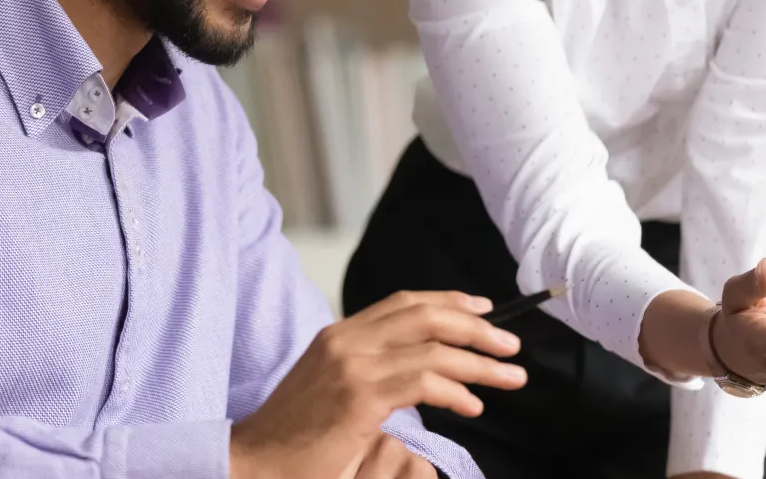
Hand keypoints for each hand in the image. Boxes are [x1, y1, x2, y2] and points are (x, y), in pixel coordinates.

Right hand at [230, 290, 525, 478]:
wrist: (255, 464)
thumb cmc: (295, 440)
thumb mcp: (331, 391)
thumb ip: (369, 373)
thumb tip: (417, 371)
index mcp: (339, 334)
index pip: (404, 302)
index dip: (450, 302)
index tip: (484, 309)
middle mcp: (345, 340)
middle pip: (425, 315)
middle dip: (476, 327)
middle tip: (509, 346)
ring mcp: (351, 365)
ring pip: (433, 348)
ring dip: (480, 362)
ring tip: (510, 378)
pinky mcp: (359, 396)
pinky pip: (423, 382)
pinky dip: (456, 391)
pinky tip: (472, 406)